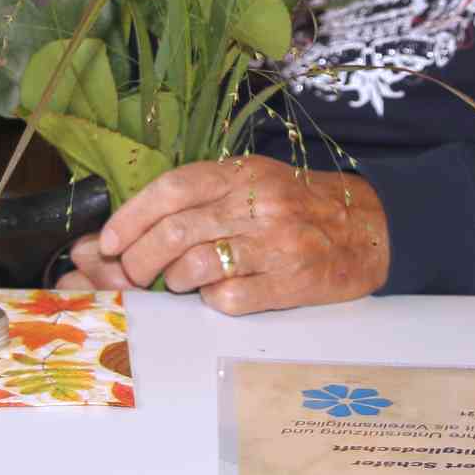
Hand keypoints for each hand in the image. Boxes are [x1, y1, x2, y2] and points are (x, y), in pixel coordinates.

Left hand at [66, 158, 389, 314]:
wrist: (368, 227)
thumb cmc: (294, 205)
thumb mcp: (249, 182)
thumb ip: (194, 201)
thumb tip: (119, 234)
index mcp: (240, 173)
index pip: (171, 190)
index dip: (130, 218)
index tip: (106, 243)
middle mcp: (255, 204)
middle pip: (175, 233)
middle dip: (138, 260)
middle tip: (129, 274)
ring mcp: (274, 244)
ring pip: (195, 266)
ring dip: (172, 280)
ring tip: (176, 282)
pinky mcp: (291, 282)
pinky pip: (230, 299)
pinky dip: (210, 301)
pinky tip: (213, 296)